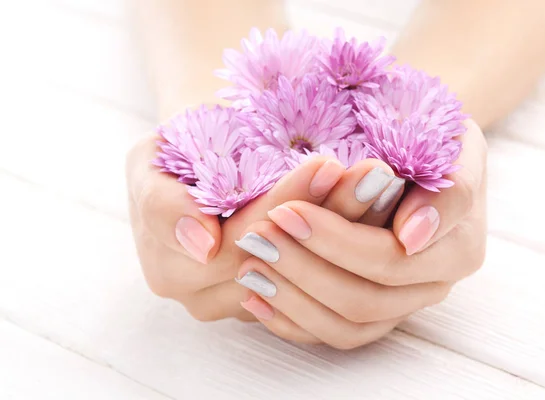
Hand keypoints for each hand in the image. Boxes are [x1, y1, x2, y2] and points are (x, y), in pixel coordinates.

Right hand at [125, 135, 399, 321]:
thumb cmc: (170, 162)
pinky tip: (385, 205)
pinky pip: (321, 274)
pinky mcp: (278, 296)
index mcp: (172, 269)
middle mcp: (210, 296)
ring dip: (353, 224)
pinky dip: (354, 237)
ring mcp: (247, 299)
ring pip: (311, 269)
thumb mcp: (147, 167)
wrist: (189, 175)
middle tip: (374, 171)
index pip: (242, 240)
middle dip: (332, 211)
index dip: (289, 202)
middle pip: (285, 257)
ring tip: (385, 182)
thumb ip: (162, 205)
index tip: (328, 164)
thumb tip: (203, 244)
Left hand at [234, 120, 486, 348]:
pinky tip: (257, 296)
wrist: (430, 160)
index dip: (335, 241)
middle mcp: (433, 285)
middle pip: (365, 299)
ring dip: (293, 298)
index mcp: (457, 247)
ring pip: (347, 325)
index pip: (390, 259)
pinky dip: (292, 321)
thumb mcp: (453, 145)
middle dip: (304, 267)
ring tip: (250, 264)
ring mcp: (404, 305)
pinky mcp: (378, 315)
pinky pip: (334, 334)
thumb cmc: (438, 143)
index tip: (287, 211)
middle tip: (259, 233)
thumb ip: (445, 191)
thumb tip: (410, 237)